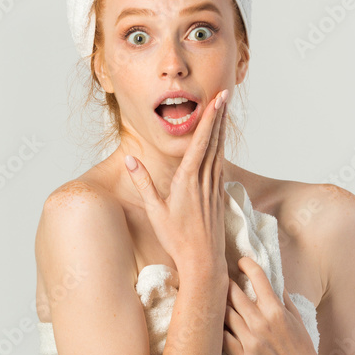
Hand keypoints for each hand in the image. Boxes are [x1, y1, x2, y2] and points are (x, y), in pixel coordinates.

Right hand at [123, 89, 228, 279]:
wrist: (203, 261)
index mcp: (188, 180)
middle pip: (214, 141)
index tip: (217, 101)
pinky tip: (221, 143)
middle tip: (225, 93)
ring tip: (224, 110)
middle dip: (219, 116)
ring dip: (221, 129)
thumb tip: (130, 160)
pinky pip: (220, 165)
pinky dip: (221, 148)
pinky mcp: (218, 195)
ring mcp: (214, 187)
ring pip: (219, 151)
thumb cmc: (176, 238)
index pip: (200, 143)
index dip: (209, 119)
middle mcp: (204, 180)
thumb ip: (143, 183)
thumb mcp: (155, 211)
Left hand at [222, 255, 326, 354]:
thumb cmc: (301, 347)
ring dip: (218, 304)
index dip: (246, 264)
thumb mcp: (296, 318)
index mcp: (275, 310)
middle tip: (220, 279)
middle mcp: (261, 322)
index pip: (257, 278)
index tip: (240, 261)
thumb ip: (282, 297)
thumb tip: (271, 279)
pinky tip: (213, 323)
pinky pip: (221, 338)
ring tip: (213, 299)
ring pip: (224, 313)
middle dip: (224, 282)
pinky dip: (216, 329)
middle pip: (233, 293)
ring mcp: (251, 340)